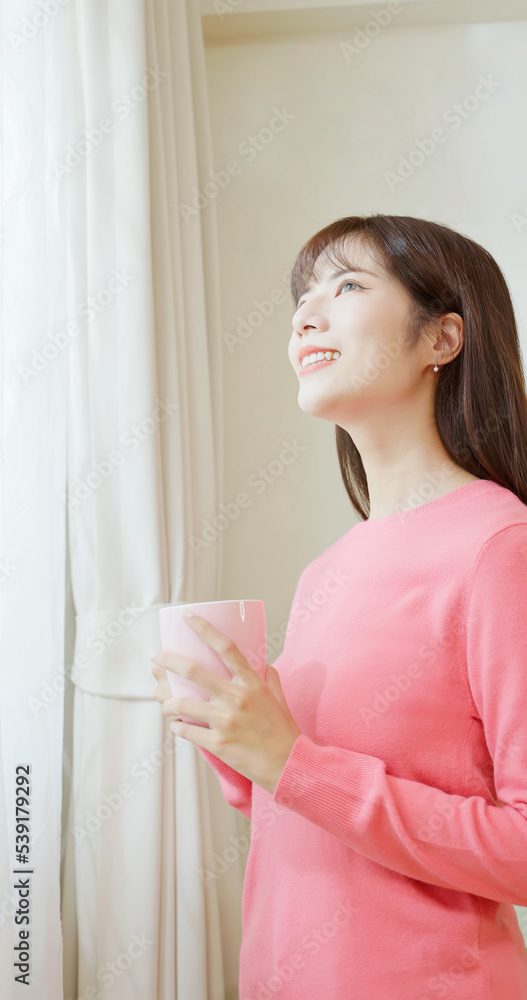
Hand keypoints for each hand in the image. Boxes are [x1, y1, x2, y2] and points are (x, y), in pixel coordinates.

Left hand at [149, 614, 301, 793]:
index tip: (187, 616)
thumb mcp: (278, 696)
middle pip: (193, 670)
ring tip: (163, 700)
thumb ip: (267, 675)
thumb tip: (257, 661)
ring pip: (181, 703)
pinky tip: (178, 724)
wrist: (289, 765)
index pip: (226, 647)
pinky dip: (177, 726)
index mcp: (252, 682)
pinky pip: (185, 730)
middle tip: (154, 655)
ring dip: (166, 701)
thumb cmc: (283, 729)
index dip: (204, 628)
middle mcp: (237, 697)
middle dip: (167, 660)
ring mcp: (226, 721)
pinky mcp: (218, 743)